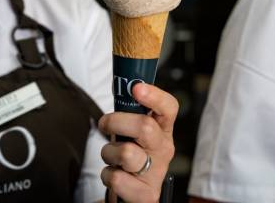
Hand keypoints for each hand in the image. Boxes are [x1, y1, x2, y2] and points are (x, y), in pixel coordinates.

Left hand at [98, 83, 177, 202]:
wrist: (132, 193)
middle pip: (145, 127)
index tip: (136, 87)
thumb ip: (129, 111)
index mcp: (162, 130)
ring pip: (126, 153)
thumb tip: (121, 83)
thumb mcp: (131, 131)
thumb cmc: (130, 156)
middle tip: (105, 124)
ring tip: (112, 157)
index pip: (169, 108)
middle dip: (116, 121)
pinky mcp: (147, 195)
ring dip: (108, 153)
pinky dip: (107, 175)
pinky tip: (114, 175)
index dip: (154, 96)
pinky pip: (117, 179)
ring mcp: (157, 173)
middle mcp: (163, 149)